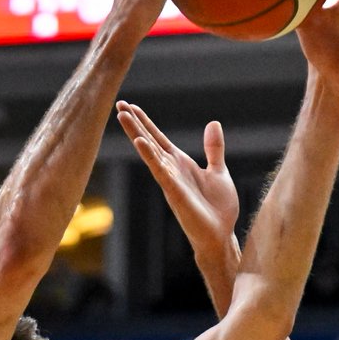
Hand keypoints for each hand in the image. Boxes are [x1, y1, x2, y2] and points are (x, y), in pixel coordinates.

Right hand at [117, 102, 239, 263]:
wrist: (220, 235)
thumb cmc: (218, 208)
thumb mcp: (218, 172)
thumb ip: (213, 149)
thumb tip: (213, 124)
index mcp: (180, 164)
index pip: (158, 138)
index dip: (145, 122)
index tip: (130, 106)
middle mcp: (171, 170)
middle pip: (148, 142)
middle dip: (134, 124)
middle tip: (118, 104)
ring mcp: (171, 181)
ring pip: (150, 154)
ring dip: (136, 134)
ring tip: (122, 116)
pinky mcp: (175, 194)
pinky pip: (160, 172)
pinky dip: (150, 157)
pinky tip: (140, 143)